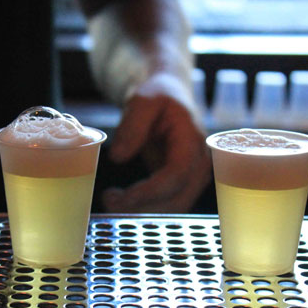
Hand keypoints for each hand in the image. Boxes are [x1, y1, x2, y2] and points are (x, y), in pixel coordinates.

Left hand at [102, 73, 211, 212]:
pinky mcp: (183, 183)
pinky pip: (169, 204)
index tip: (121, 198)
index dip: (150, 191)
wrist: (173, 97)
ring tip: (111, 198)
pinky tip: (123, 200)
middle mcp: (199, 164)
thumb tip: (117, 157)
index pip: (176, 175)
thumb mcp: (143, 100)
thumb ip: (132, 126)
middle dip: (144, 207)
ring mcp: (194, 176)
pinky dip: (147, 208)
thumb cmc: (160, 95)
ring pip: (174, 207)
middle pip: (178, 198)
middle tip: (108, 201)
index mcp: (192, 141)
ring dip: (143, 211)